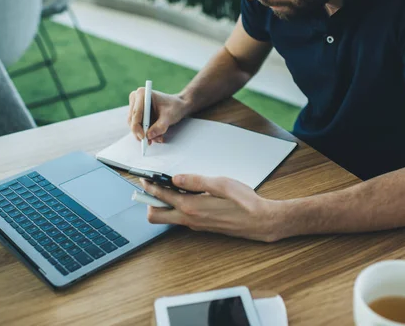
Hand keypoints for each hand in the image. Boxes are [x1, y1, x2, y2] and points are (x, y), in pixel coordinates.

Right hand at [127, 89, 189, 143]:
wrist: (178, 106)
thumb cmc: (174, 107)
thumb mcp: (169, 116)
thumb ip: (160, 126)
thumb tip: (149, 136)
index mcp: (142, 94)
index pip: (136, 114)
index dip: (137, 127)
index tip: (143, 137)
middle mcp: (136, 99)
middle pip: (133, 120)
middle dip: (141, 133)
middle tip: (149, 142)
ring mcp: (136, 106)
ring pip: (135, 125)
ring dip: (145, 134)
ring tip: (158, 138)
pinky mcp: (138, 114)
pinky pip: (138, 127)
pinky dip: (147, 133)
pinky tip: (156, 136)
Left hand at [140, 175, 280, 241]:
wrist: (260, 221)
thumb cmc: (244, 202)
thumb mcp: (221, 184)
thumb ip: (196, 181)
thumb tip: (176, 179)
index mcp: (191, 207)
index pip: (161, 197)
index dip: (150, 186)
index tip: (144, 179)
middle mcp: (190, 219)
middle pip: (155, 216)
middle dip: (149, 201)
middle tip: (151, 186)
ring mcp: (195, 225)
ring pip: (168, 217)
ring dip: (163, 203)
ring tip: (168, 187)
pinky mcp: (202, 226)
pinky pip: (180, 218)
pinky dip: (176, 207)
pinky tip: (186, 195)